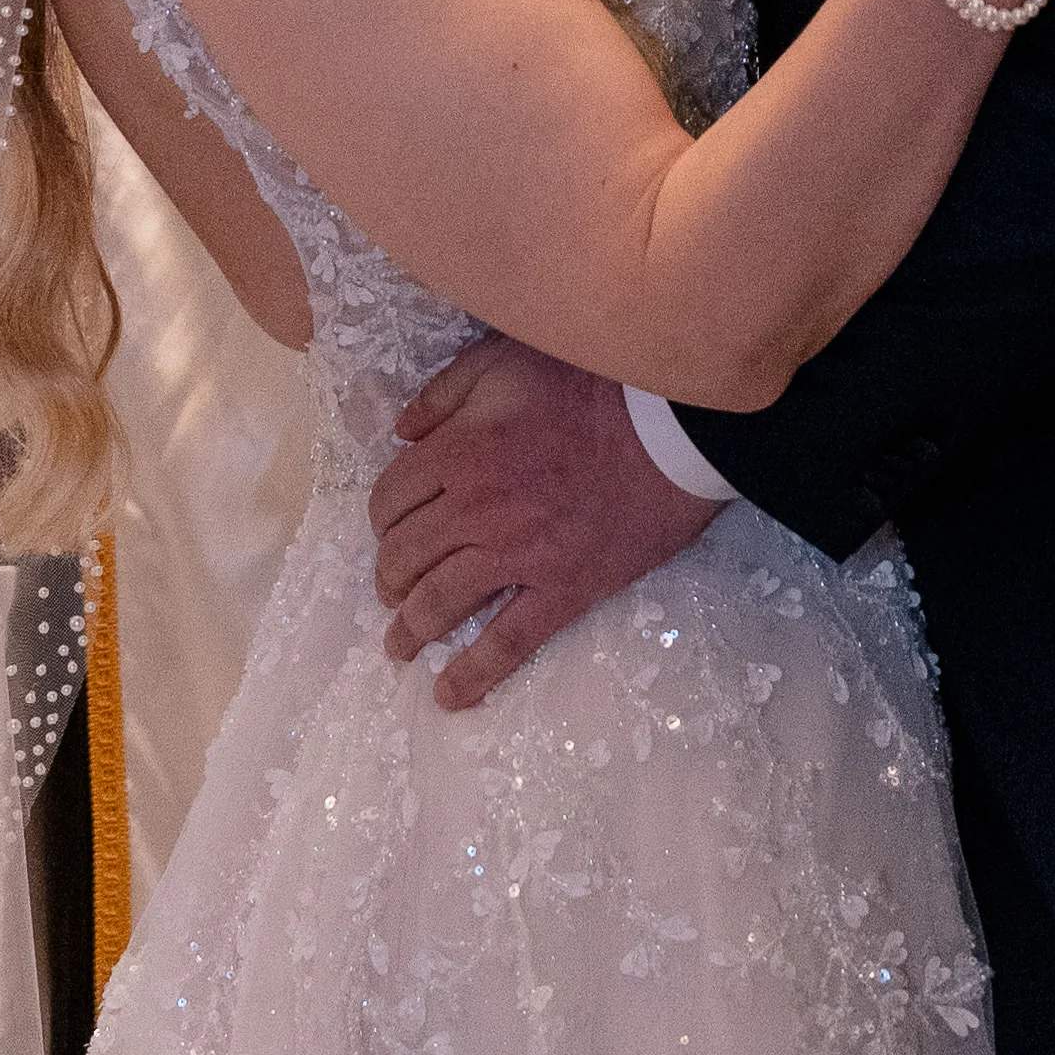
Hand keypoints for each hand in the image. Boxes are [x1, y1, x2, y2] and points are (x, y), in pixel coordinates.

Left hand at [371, 340, 720, 711]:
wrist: (673, 424)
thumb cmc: (593, 381)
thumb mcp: (505, 359)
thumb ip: (444, 393)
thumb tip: (402, 433)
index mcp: (459, 452)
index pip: (391, 498)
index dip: (381, 518)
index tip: (389, 528)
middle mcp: (476, 510)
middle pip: (406, 555)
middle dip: (389, 576)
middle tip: (390, 589)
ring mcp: (519, 555)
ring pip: (442, 602)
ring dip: (412, 628)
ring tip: (400, 644)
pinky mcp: (565, 589)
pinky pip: (509, 643)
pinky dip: (474, 673)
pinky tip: (449, 695)